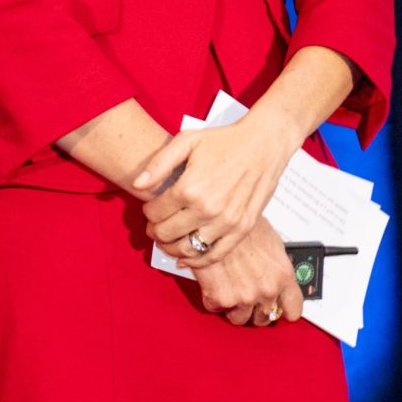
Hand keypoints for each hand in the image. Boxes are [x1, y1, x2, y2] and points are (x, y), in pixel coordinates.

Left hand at [134, 107, 294, 265]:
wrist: (264, 143)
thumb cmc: (224, 140)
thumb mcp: (186, 141)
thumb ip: (158, 164)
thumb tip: (137, 185)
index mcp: (190, 188)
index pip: (155, 213)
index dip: (148, 212)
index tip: (151, 208)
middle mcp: (208, 208)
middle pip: (167, 234)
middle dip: (155, 231)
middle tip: (154, 226)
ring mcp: (227, 221)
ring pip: (188, 249)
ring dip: (172, 248)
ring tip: (168, 240)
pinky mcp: (243, 228)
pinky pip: (215, 255)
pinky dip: (198, 261)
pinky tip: (186, 258)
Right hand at [192, 220, 304, 326]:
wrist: (216, 220)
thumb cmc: (242, 225)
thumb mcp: (271, 242)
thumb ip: (276, 267)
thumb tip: (275, 275)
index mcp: (283, 276)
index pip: (293, 310)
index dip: (284, 309)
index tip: (278, 308)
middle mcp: (266, 290)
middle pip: (265, 318)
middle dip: (256, 309)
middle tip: (247, 297)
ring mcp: (243, 297)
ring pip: (240, 319)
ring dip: (234, 309)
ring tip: (229, 291)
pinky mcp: (219, 299)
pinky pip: (216, 309)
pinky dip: (213, 299)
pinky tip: (214, 283)